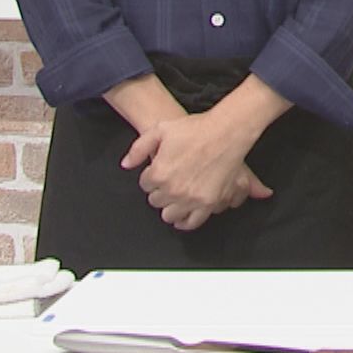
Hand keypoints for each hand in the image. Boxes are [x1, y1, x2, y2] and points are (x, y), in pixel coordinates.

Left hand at [121, 112, 272, 230]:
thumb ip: (139, 148)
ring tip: (175, 198)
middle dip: (159, 192)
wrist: (226, 132)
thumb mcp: (161, 130)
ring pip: (169, 215)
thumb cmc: (197, 129)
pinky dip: (185, 222)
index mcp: (159, 173)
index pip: (145, 185)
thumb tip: (126, 164)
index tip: (159, 172)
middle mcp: (173, 189)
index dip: (151, 177)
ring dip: (170, 207)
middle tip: (168, 183)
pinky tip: (183, 217)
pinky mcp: (208, 203)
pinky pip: (192, 222)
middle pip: (155, 201)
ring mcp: (191, 198)